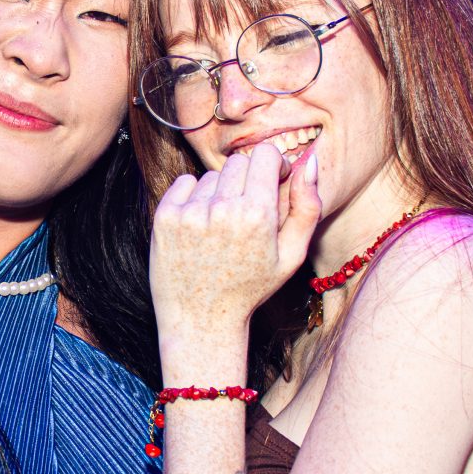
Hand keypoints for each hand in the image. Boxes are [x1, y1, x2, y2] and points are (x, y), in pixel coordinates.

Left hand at [149, 142, 322, 338]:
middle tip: (246, 213)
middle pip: (239, 163)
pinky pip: (185, 183)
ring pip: (212, 176)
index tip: (272, 181)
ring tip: (221, 229)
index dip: (272, 165)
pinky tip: (200, 227)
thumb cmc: (251, 288)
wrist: (201, 319)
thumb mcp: (292, 255)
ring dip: (220, 193)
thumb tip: (308, 161)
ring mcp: (190, 212)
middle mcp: (222, 209)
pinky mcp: (165, 216)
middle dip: (247, 181)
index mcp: (258, 215)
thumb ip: (308, 207)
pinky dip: (193, 197)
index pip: (265, 154)